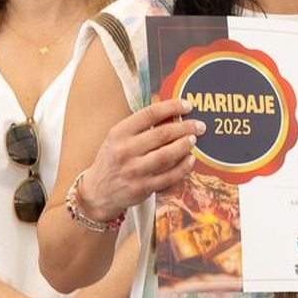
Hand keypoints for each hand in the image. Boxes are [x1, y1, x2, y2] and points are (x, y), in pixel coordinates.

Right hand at [77, 97, 204, 221]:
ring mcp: (134, 171)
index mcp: (119, 133)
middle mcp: (125, 151)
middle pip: (162, 134)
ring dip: (185, 145)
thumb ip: (140, 126)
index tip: (187, 105)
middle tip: (199, 125)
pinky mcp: (143, 188)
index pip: (149, 114)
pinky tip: (191, 159)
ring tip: (194, 139)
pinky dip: (184, 167)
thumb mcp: (118, 138)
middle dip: (185, 127)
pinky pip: (170, 176)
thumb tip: (170, 112)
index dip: (171, 107)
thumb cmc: (113, 160)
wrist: (98, 192)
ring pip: (167, 155)